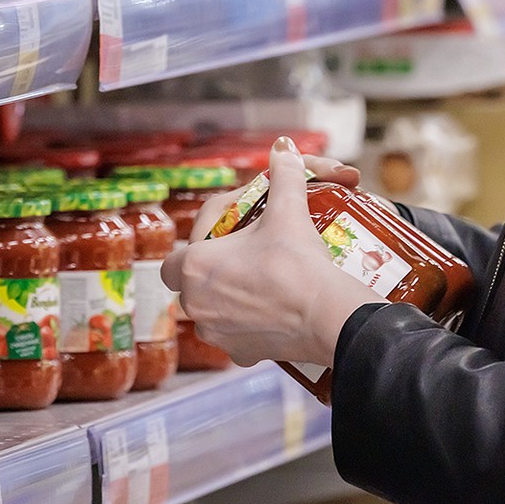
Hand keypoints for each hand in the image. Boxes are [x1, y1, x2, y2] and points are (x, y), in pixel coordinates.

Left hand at [161, 138, 382, 367]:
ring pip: (210, 308)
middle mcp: (195, 303)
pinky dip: (246, 321)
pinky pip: (233, 333)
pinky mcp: (240, 353)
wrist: (328, 316)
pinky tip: (267, 307)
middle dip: (212, 267)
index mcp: (193, 266)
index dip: (202, 236)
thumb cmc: (298, 264)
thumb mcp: (288, 211)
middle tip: (241, 253)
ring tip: (255, 277)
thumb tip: (283, 150)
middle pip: (191, 281)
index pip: (176, 252)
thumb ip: (282, 175)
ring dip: (225, 294)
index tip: (229, 228)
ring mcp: (216, 332)